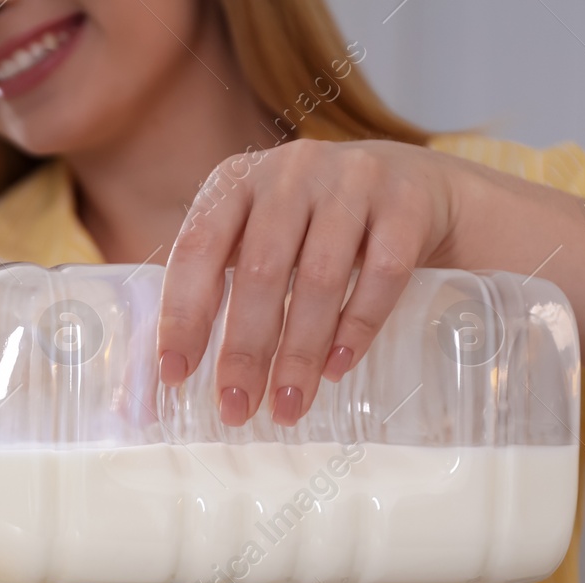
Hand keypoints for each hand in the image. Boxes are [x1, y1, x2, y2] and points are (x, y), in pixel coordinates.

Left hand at [157, 139, 461, 425]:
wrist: (421, 188)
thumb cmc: (318, 229)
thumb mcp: (263, 240)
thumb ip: (218, 291)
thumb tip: (163, 380)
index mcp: (237, 181)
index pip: (197, 249)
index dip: (182, 313)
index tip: (176, 374)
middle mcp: (291, 171)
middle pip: (259, 271)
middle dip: (244, 350)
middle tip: (236, 408)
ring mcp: (353, 179)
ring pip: (318, 278)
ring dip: (299, 353)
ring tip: (287, 405)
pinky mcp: (409, 200)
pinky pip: (382, 273)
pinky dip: (356, 327)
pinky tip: (338, 368)